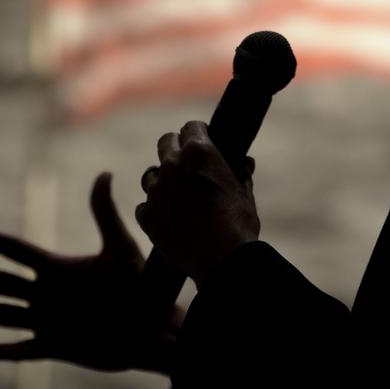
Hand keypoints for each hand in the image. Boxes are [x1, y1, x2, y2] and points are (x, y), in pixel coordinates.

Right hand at [0, 172, 182, 373]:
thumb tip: (105, 173)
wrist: (156, 329)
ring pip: (0, 314)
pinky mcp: (55, 347)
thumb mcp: (121, 249)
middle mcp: (47, 294)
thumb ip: (106, 214)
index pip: (16, 252)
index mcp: (58, 269)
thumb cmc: (143, 287)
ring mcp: (48, 321)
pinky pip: (19, 349)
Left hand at [136, 120, 260, 286]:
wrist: (223, 262)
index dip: (198, 135)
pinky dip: (155, 210)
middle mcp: (172, 165)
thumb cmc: (238, 224)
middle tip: (186, 165)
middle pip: (165, 142)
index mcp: (199, 152)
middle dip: (175, 149)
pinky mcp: (146, 215)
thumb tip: (244, 162)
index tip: (202, 143)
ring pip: (151, 174)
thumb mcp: (244, 192)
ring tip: (178, 197)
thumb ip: (240, 172)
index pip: (191, 126)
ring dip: (163, 181)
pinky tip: (170, 220)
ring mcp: (156, 190)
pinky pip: (145, 205)